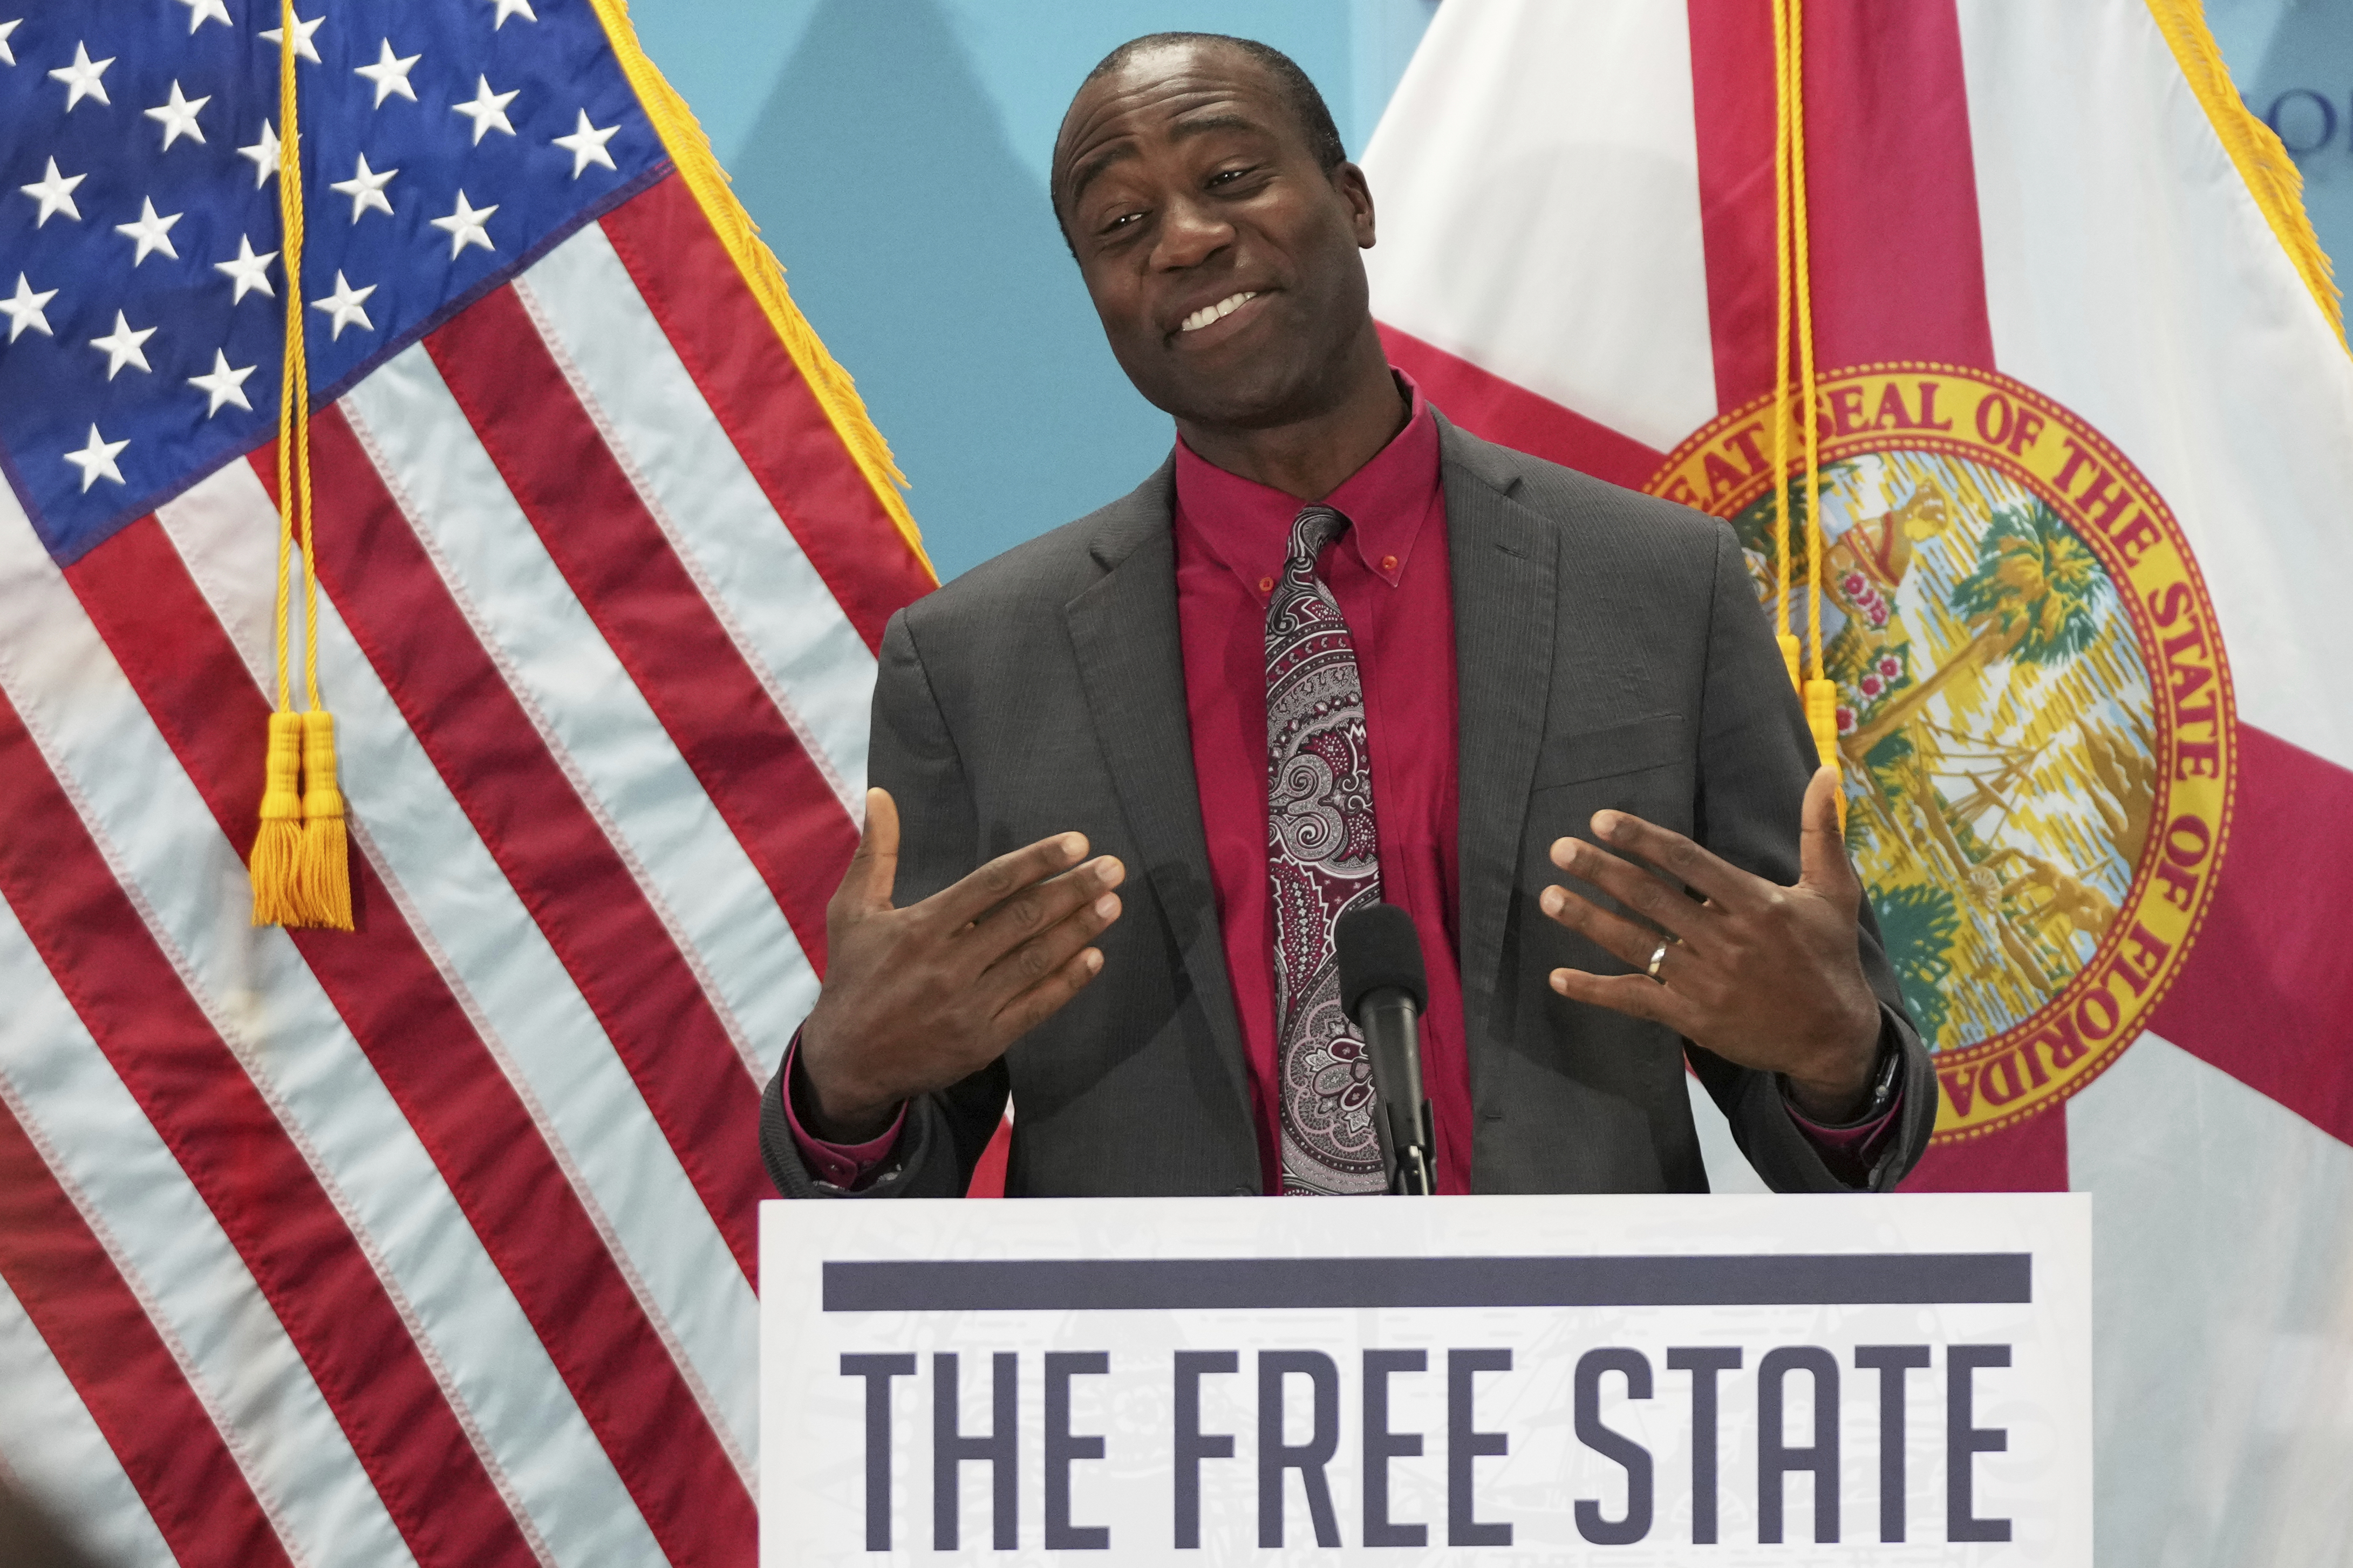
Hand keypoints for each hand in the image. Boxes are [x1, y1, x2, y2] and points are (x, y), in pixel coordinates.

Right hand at [797, 789, 1124, 1139]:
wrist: (847, 1061)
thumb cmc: (854, 977)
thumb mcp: (853, 911)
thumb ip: (875, 852)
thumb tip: (878, 794)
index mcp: (921, 927)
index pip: (991, 884)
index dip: (1037, 861)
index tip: (1076, 843)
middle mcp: (949, 964)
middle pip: (1023, 919)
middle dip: (1073, 890)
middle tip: (1112, 868)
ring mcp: (969, 1005)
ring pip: (1036, 960)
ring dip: (1079, 930)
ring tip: (1112, 903)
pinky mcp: (984, 1041)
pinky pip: (1036, 1006)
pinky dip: (1068, 982)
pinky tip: (1094, 957)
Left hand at [1538, 767, 1881, 1120]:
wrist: (1835, 1038)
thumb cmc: (1829, 956)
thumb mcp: (1834, 892)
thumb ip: (1821, 832)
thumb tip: (1826, 772)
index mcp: (1757, 904)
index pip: (1687, 862)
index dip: (1642, 839)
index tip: (1601, 820)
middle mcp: (1726, 941)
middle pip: (1652, 899)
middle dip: (1602, 872)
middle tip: (1560, 849)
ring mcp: (1705, 982)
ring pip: (1636, 946)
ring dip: (1588, 920)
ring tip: (1549, 897)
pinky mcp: (1692, 1018)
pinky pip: (1635, 999)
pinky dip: (1595, 990)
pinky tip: (1559, 977)